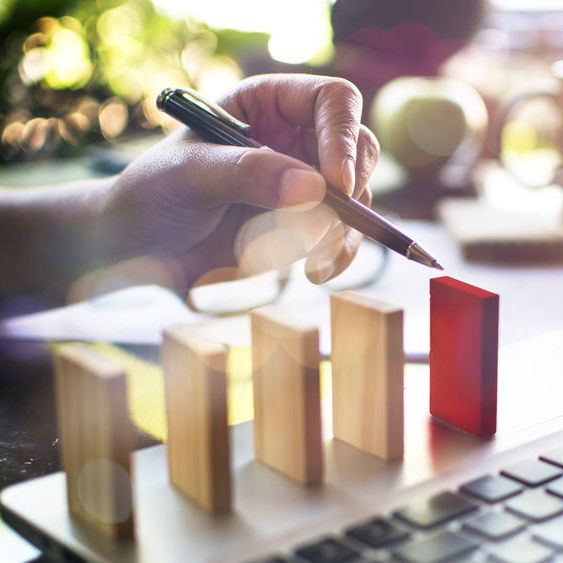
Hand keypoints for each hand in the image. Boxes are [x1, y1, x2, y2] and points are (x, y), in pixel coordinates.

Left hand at [107, 74, 378, 289]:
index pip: (333, 102)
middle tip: (319, 226)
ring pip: (356, 200)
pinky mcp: (301, 227)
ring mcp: (302, 187)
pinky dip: (336, 255)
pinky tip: (314, 272)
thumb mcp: (191, 174)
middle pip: (360, 151)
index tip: (335, 185)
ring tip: (305, 258)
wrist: (143, 244)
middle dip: (348, 192)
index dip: (343, 138)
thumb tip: (314, 188)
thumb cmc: (155, 191)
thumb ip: (247, 173)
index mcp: (269, 105)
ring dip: (340, 232)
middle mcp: (295, 141)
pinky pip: (340, 237)